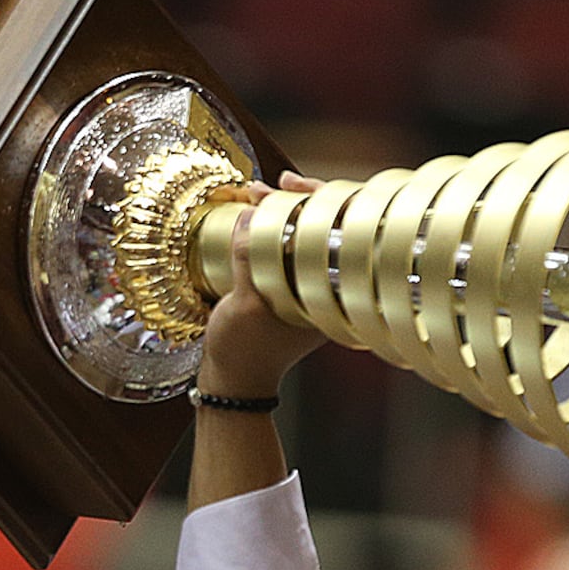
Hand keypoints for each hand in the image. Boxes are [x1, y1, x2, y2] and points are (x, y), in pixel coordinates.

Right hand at [196, 173, 326, 400]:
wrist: (231, 383)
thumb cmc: (241, 354)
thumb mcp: (243, 306)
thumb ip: (248, 262)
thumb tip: (248, 218)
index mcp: (326, 297)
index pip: (336, 238)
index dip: (318, 203)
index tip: (290, 188)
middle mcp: (322, 290)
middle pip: (322, 232)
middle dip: (297, 201)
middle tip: (270, 186)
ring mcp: (305, 288)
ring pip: (302, 238)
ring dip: (281, 213)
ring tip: (255, 195)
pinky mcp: (286, 288)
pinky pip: (285, 250)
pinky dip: (271, 230)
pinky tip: (254, 216)